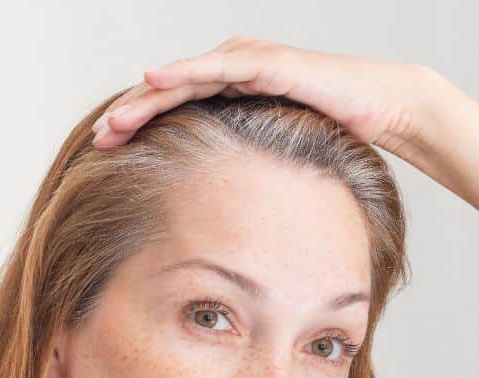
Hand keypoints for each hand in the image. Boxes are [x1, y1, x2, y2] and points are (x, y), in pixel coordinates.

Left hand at [90, 35, 441, 159]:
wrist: (381, 109)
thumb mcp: (274, 159)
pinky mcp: (266, 61)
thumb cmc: (332, 135)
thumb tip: (220, 215)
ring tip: (113, 120)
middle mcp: (232, 70)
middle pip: (167, 93)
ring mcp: (247, 61)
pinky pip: (217, 68)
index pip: (172, 109)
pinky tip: (155, 80)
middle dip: (129, 116)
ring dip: (144, 98)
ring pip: (183, 79)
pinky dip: (184, 73)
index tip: (104, 153)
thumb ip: (245, 171)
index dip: (138, 128)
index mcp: (230, 93)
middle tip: (96, 141)